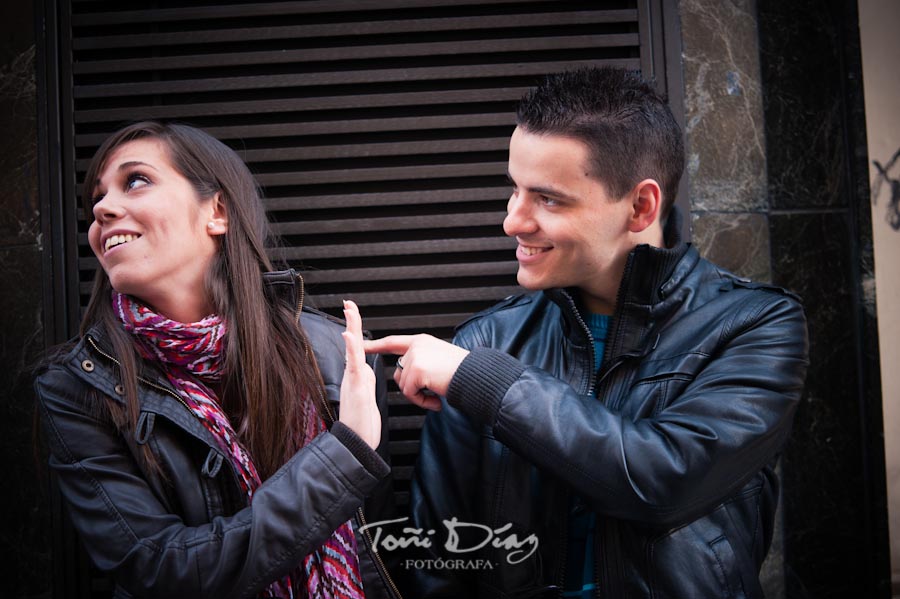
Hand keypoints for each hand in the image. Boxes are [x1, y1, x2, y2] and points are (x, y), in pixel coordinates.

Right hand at [338, 300, 379, 448]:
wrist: (357, 443)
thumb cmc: (362, 423)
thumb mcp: (365, 395)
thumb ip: (364, 380)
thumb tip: (365, 368)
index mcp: (359, 374)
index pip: (358, 346)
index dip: (356, 328)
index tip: (352, 310)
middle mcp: (354, 375)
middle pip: (353, 342)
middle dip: (352, 321)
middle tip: (349, 302)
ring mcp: (354, 380)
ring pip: (353, 350)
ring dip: (351, 329)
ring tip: (350, 310)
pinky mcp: (356, 388)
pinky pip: (354, 366)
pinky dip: (351, 350)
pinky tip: (348, 337)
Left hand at [363, 334, 468, 410]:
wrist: (475, 376)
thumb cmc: (462, 372)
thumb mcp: (438, 358)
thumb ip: (421, 360)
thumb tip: (407, 374)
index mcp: (421, 341)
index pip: (393, 342)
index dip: (376, 345)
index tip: (362, 345)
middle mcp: (417, 346)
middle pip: (399, 373)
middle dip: (413, 387)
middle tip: (433, 391)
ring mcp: (416, 357)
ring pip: (403, 386)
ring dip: (419, 396)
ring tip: (437, 393)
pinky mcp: (417, 370)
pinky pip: (410, 393)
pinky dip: (423, 401)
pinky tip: (437, 398)